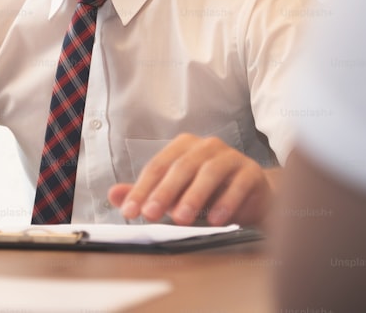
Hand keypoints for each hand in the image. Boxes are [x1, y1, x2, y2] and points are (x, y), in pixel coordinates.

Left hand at [107, 134, 274, 226]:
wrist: (253, 196)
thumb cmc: (209, 192)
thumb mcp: (175, 193)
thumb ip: (146, 193)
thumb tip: (113, 195)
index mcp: (183, 147)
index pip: (157, 166)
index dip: (141, 189)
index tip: (130, 212)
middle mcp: (206, 146)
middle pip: (181, 167)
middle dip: (164, 192)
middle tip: (151, 214)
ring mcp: (230, 157)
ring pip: (209, 172)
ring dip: (194, 196)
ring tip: (181, 219)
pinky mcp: (251, 172)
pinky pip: (238, 184)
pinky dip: (226, 202)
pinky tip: (216, 220)